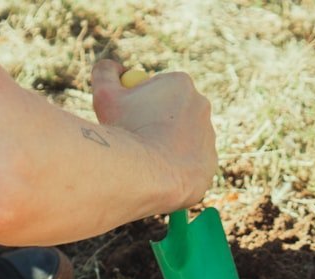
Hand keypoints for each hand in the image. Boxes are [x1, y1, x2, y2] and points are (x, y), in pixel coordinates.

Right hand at [91, 59, 216, 209]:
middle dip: (155, 122)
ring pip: (182, 139)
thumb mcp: (105, 96)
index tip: (127, 116)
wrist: (147, 174)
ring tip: (147, 158)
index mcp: (181, 84)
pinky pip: (189, 164)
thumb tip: (114, 67)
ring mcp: (209, 136)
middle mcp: (201, 105)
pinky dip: (175, 168)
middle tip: (135, 138)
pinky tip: (160, 173)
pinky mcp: (210, 163)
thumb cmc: (126, 131)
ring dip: (166, 145)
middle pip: (172, 112)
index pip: (158, 89)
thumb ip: (105, 72)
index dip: (139, 102)